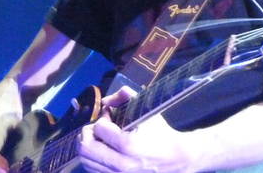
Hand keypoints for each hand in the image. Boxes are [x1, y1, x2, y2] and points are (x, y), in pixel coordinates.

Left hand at [76, 87, 196, 172]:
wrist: (177, 159)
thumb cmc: (162, 134)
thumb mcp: (148, 111)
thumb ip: (126, 97)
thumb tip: (105, 100)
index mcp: (128, 145)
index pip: (98, 128)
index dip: (102, 118)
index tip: (110, 117)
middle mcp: (120, 164)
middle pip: (85, 148)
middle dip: (88, 133)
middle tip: (97, 127)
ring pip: (85, 161)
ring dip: (89, 146)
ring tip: (100, 139)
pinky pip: (92, 171)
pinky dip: (92, 159)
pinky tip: (102, 151)